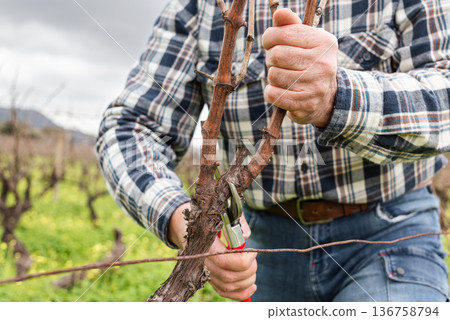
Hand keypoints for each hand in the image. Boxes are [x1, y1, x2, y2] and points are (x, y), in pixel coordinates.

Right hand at [168, 205, 257, 300]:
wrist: (185, 225)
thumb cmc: (210, 217)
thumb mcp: (225, 213)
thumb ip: (237, 222)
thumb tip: (246, 237)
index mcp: (206, 243)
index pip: (225, 261)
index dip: (244, 259)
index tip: (253, 251)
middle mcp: (202, 260)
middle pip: (229, 276)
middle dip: (249, 270)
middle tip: (253, 257)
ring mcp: (204, 270)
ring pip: (228, 286)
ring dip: (247, 281)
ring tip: (253, 269)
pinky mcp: (208, 277)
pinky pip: (223, 291)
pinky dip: (239, 294)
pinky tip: (252, 287)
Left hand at [262, 8, 337, 126]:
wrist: (326, 98)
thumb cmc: (309, 63)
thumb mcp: (305, 41)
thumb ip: (290, 26)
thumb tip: (279, 13)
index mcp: (324, 42)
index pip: (282, 34)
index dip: (269, 38)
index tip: (271, 43)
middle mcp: (323, 63)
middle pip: (276, 55)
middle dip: (271, 59)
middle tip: (278, 63)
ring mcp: (316, 85)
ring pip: (273, 75)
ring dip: (272, 77)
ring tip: (284, 78)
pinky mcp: (306, 104)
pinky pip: (273, 94)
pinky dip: (271, 92)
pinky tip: (281, 91)